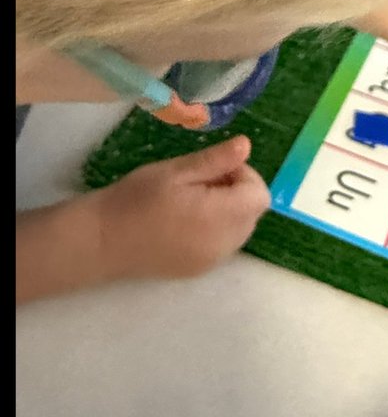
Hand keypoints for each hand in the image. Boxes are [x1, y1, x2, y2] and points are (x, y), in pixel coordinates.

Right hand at [93, 135, 270, 280]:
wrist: (98, 241)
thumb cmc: (135, 200)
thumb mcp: (176, 171)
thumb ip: (216, 160)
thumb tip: (246, 146)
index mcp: (222, 218)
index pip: (260, 195)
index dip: (243, 175)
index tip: (213, 169)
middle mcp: (224, 245)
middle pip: (252, 213)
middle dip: (236, 192)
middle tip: (199, 182)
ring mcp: (212, 261)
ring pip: (240, 230)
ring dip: (227, 211)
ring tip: (190, 201)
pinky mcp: (198, 270)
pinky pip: (222, 245)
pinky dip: (215, 230)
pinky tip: (183, 222)